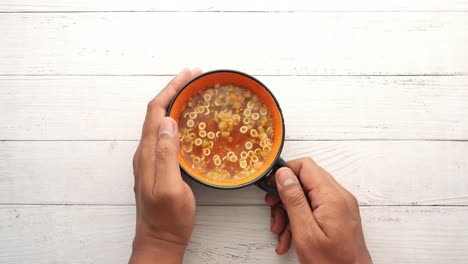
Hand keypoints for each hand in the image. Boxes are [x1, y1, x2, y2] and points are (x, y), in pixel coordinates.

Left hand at [130, 68, 201, 263]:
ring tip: (192, 93)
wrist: (160, 240)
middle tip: (194, 78)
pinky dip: (177, 120)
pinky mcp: (158, 166)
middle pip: (156, 112)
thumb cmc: (167, 219)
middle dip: (174, 90)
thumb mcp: (169, 188)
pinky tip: (188, 122)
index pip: (156, 111)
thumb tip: (167, 122)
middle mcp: (145, 152)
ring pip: (160, 122)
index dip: (171, 89)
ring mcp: (151, 159)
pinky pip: (165, 135)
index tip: (189, 75)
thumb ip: (166, 155)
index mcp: (147, 153)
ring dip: (175, 103)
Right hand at [265, 158, 371, 263]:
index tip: (270, 186)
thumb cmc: (332, 263)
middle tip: (274, 212)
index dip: (285, 172)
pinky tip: (290, 236)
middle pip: (304, 180)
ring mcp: (340, 205)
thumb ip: (294, 199)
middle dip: (285, 196)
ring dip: (289, 211)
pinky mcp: (338, 214)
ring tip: (281, 231)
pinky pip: (314, 207)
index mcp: (332, 197)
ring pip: (306, 195)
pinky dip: (299, 218)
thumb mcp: (305, 232)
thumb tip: (284, 174)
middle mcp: (339, 197)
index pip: (305, 166)